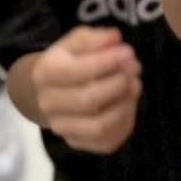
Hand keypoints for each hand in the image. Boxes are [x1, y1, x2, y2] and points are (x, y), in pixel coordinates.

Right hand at [31, 27, 142, 154]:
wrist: (56, 88)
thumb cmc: (72, 59)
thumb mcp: (79, 41)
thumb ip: (96, 38)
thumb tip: (115, 38)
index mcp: (45, 73)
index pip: (74, 72)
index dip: (105, 62)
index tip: (128, 52)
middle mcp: (47, 104)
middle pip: (87, 100)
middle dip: (118, 82)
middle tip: (135, 67)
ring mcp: (61, 126)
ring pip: (98, 125)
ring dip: (124, 103)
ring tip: (134, 83)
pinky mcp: (77, 142)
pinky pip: (106, 140)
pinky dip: (124, 121)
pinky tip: (129, 101)